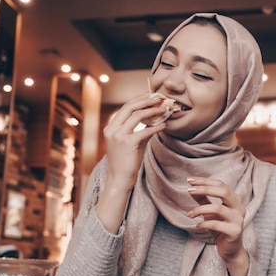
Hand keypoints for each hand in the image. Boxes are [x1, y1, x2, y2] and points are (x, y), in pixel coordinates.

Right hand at [95, 94, 166, 232]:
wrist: (120, 179)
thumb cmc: (126, 162)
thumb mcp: (132, 143)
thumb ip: (140, 130)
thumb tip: (155, 120)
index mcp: (110, 127)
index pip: (125, 107)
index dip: (139, 99)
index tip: (151, 96)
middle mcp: (112, 129)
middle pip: (129, 106)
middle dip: (146, 100)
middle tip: (159, 98)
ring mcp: (118, 136)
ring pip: (137, 115)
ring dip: (153, 111)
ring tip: (164, 109)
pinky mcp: (127, 143)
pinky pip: (144, 130)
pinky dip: (156, 127)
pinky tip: (164, 126)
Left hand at [186, 177, 249, 275]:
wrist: (230, 250)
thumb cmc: (220, 229)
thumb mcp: (210, 213)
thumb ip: (203, 200)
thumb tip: (191, 188)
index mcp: (235, 200)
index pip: (220, 184)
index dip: (205, 181)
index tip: (189, 181)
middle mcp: (239, 207)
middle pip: (223, 191)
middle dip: (204, 189)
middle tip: (189, 190)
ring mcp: (238, 219)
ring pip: (218, 208)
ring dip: (200, 209)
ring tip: (189, 214)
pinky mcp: (235, 231)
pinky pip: (216, 224)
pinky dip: (204, 223)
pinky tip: (197, 225)